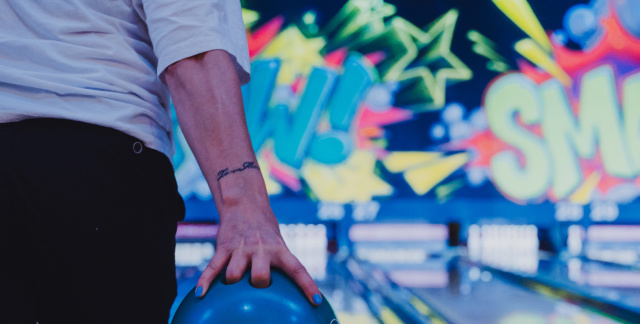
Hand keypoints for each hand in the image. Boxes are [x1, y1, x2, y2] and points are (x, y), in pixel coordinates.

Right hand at [194, 208, 321, 304]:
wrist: (245, 204)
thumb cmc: (265, 231)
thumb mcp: (278, 243)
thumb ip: (280, 264)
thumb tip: (286, 293)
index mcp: (279, 249)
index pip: (297, 268)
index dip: (308, 285)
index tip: (316, 300)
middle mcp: (261, 249)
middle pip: (260, 276)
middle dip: (259, 284)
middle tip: (258, 285)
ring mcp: (241, 248)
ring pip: (233, 275)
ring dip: (232, 282)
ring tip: (232, 284)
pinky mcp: (224, 247)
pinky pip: (213, 267)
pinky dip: (206, 282)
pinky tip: (200, 295)